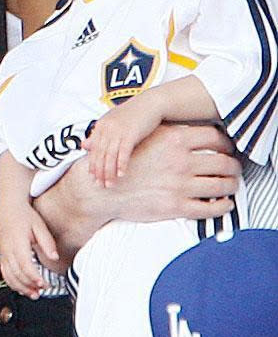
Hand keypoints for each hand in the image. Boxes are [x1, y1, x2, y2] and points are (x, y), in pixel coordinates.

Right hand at [0, 204, 58, 297]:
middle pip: (17, 274)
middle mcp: (8, 250)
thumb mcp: (40, 226)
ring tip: (33, 294)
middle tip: (41, 291)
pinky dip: (12, 283)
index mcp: (18, 242)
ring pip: (9, 276)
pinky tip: (21, 288)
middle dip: (29, 285)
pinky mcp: (2, 256)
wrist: (9, 209)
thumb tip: (54, 256)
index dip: (34, 277)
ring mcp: (3, 254)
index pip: (25, 265)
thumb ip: (47, 242)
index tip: (43, 284)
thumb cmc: (24, 217)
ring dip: (21, 287)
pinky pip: (4, 273)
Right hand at [35, 122, 239, 258]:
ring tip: (232, 185)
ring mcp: (180, 185)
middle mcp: (181, 161)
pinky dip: (223, 207)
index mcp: (175, 140)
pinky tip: (224, 204)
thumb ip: (172, 132)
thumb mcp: (147, 137)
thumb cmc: (124, 162)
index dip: (227, 143)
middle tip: (234, 168)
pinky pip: (211, 208)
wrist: (102, 188)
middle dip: (234, 166)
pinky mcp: (176, 206)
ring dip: (232, 185)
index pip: (216, 138)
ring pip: (222, 185)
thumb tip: (194, 129)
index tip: (228, 148)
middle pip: (225, 162)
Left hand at [82, 94, 161, 186]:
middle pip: (100, 154)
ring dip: (109, 172)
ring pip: (110, 155)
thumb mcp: (113, 122)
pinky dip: (121, 164)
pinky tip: (121, 175)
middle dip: (99, 171)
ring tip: (110, 185)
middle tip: (100, 185)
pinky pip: (123, 152)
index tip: (93, 178)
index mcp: (101, 125)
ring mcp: (118, 131)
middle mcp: (107, 128)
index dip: (93, 164)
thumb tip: (84, 145)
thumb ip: (99, 134)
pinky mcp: (130, 133)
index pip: (94, 149)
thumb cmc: (133, 114)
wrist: (151, 103)